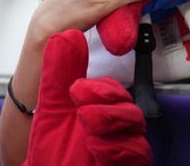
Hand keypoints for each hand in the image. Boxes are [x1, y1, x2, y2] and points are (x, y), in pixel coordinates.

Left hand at [25, 30, 151, 165]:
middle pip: (131, 114)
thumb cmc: (52, 150)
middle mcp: (116, 133)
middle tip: (82, 108)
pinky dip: (117, 152)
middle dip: (108, 108)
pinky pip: (136, 159)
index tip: (78, 89)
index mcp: (101, 112)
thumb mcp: (53, 107)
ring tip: (86, 126)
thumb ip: (59, 73)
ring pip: (136, 138)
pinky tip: (96, 147)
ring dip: (111, 128)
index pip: (114, 94)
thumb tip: (67, 36)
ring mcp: (124, 153)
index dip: (100, 89)